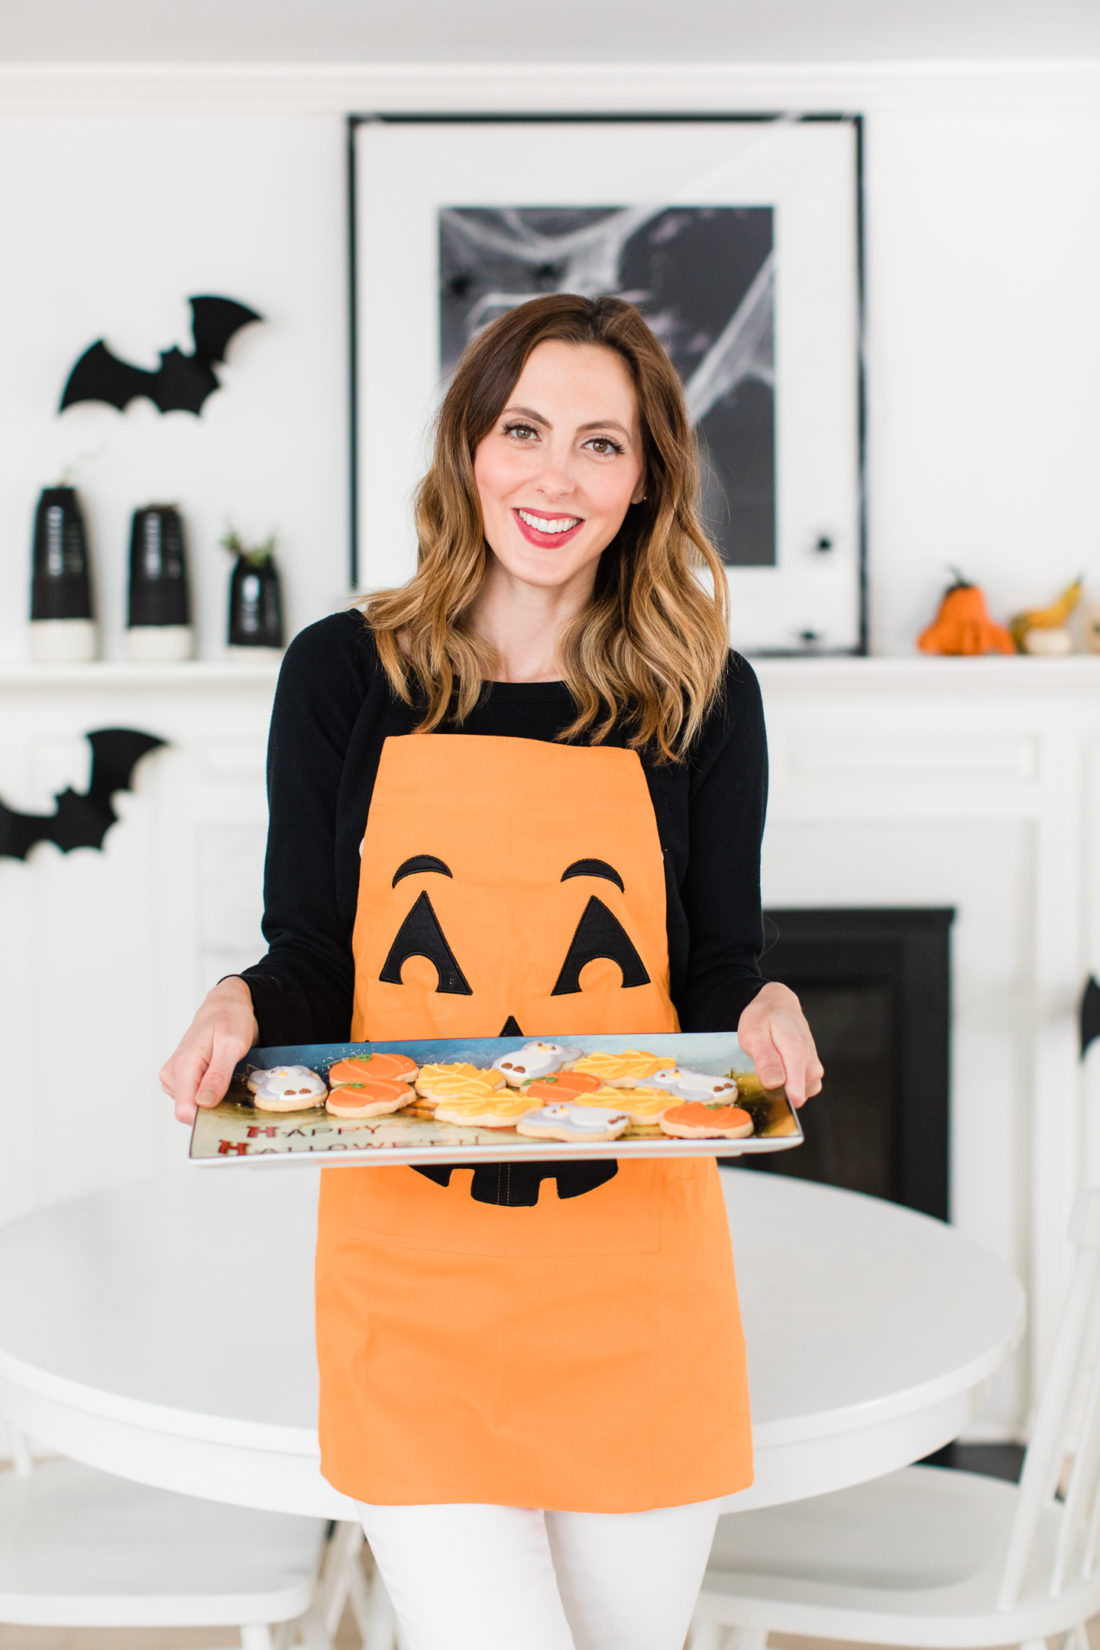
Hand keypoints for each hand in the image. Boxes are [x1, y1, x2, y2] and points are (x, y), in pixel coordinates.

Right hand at [160, 977, 258, 1124]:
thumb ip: (218, 1075)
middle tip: (235, 1088)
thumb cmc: (230, 1020)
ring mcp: (174, 1077)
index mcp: (184, 1065)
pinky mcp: (179, 1079)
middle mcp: (172, 1074)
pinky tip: (221, 1079)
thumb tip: (204, 1104)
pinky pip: (194, 1098)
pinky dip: (210, 1093)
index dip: (207, 1117)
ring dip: (213, 1099)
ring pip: (193, 1106)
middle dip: (213, 1107)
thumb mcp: (232, 1044)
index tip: (228, 1112)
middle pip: (190, 1111)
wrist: (224, 1006)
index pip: (185, 1110)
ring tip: (229, 1077)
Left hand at [737, 981, 822, 1107]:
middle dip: (778, 1093)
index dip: (779, 1099)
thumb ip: (765, 1059)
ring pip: (801, 1093)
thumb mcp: (754, 1034)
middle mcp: (811, 1062)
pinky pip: (803, 1088)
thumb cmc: (764, 1018)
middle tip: (762, 1071)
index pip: (796, 1092)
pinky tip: (779, 1071)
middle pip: (797, 1096)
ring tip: (770, 1066)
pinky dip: (791, 1086)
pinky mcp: (813, 1070)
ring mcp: (814, 1067)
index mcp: (797, 1053)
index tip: (766, 1093)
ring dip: (785, 1088)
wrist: (778, 1005)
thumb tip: (774, 1083)